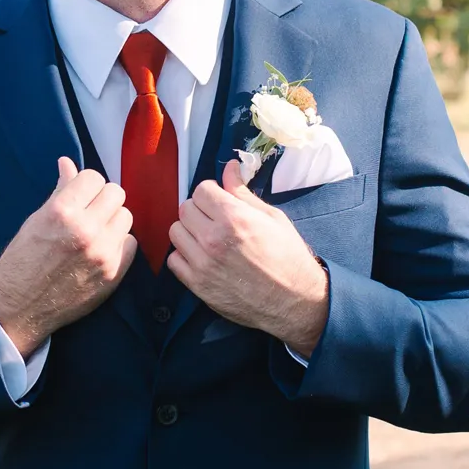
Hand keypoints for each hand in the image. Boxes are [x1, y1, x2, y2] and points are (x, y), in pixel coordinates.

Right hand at [0, 157, 137, 357]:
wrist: (21, 307)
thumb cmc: (23, 260)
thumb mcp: (35, 220)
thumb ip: (59, 191)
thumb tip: (67, 163)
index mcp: (61, 211)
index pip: (93, 177)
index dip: (86, 185)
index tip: (79, 196)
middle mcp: (85, 229)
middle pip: (116, 193)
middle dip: (102, 199)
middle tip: (89, 212)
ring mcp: (102, 252)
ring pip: (126, 216)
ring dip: (113, 220)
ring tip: (95, 231)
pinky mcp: (114, 273)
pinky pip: (130, 243)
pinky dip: (119, 243)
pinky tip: (101, 249)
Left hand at [167, 159, 330, 357]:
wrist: (294, 301)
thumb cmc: (289, 257)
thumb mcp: (272, 218)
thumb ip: (244, 193)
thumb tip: (229, 168)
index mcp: (234, 218)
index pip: (201, 190)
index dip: (212, 192)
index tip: (220, 201)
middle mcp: (213, 239)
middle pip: (185, 208)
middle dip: (200, 209)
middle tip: (215, 219)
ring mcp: (202, 263)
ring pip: (176, 232)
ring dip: (189, 231)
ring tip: (208, 238)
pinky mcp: (197, 285)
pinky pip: (174, 260)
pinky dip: (185, 256)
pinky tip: (203, 257)